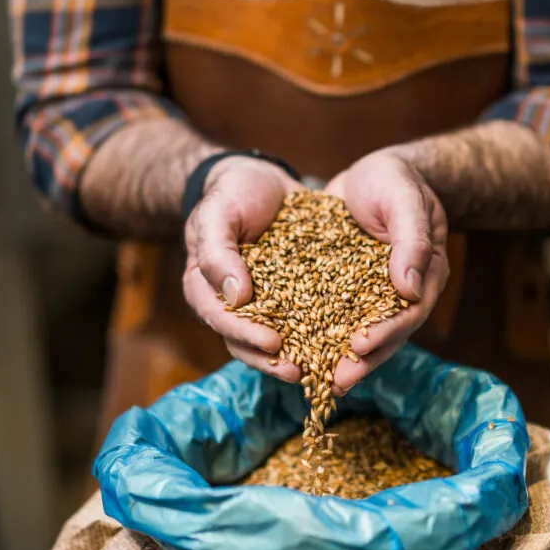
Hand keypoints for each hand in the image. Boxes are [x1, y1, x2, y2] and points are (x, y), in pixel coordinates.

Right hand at [183, 156, 303, 381]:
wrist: (260, 178)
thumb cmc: (231, 193)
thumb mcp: (217, 213)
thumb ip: (217, 252)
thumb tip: (236, 297)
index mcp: (207, 288)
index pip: (222, 320)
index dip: (246, 335)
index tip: (274, 343)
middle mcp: (233, 304)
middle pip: (247, 343)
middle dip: (273, 361)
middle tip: (301, 372)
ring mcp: (264, 303)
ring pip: (277, 339)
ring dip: (298, 356)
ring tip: (323, 368)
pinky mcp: (293, 296)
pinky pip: (305, 319)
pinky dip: (320, 333)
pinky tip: (343, 342)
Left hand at [324, 149, 449, 393]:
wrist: (373, 172)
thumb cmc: (395, 180)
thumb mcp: (404, 199)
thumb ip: (412, 240)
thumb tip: (409, 289)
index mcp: (425, 274)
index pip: (409, 312)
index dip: (386, 331)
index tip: (360, 346)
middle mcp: (403, 292)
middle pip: (388, 334)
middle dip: (363, 360)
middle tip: (337, 381)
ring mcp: (376, 294)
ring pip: (362, 332)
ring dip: (342, 357)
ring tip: (321, 382)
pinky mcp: (348, 290)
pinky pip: (337, 317)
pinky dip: (322, 335)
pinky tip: (300, 353)